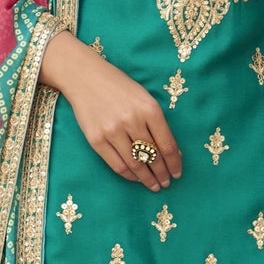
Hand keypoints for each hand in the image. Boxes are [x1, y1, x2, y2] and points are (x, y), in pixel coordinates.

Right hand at [38, 30, 181, 190]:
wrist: (85, 77)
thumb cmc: (119, 87)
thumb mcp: (144, 98)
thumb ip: (157, 123)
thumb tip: (172, 152)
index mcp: (149, 109)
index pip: (167, 145)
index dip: (175, 163)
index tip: (177, 173)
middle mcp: (132, 121)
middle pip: (153, 157)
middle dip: (162, 174)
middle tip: (166, 183)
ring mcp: (113, 131)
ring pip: (136, 165)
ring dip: (147, 179)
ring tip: (153, 185)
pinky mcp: (96, 140)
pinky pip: (117, 165)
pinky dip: (129, 175)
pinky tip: (135, 177)